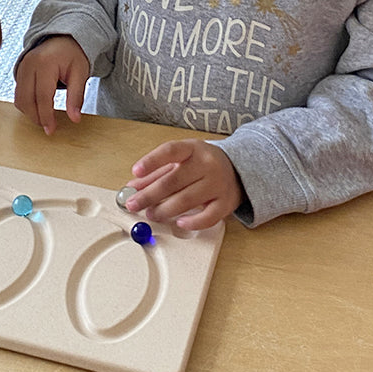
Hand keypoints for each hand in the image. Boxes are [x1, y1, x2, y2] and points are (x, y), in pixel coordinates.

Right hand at [14, 35, 89, 134]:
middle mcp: (29, 65)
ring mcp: (21, 68)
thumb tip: (75, 118)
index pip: (42, 96)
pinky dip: (27, 105)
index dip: (46, 116)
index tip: (51, 130)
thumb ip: (76, 96)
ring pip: (19, 99)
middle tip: (48, 128)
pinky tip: (39, 108)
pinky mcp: (18, 72)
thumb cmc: (72, 54)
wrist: (62, 39)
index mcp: (45, 63)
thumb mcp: (81, 73)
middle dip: (36, 117)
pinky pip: (18, 94)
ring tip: (45, 119)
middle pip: (26, 99)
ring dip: (30, 112)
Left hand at [123, 139, 243, 229]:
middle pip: (174, 180)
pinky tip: (179, 223)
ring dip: (165, 209)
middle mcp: (206, 164)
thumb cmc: (203, 163)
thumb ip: (157, 172)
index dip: (151, 161)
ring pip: (187, 200)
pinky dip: (192, 222)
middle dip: (150, 194)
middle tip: (134, 203)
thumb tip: (133, 186)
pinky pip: (208, 217)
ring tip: (150, 214)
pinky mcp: (226, 203)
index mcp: (192, 149)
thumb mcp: (181, 159)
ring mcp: (218, 184)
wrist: (238, 169)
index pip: (170, 151)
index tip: (135, 171)